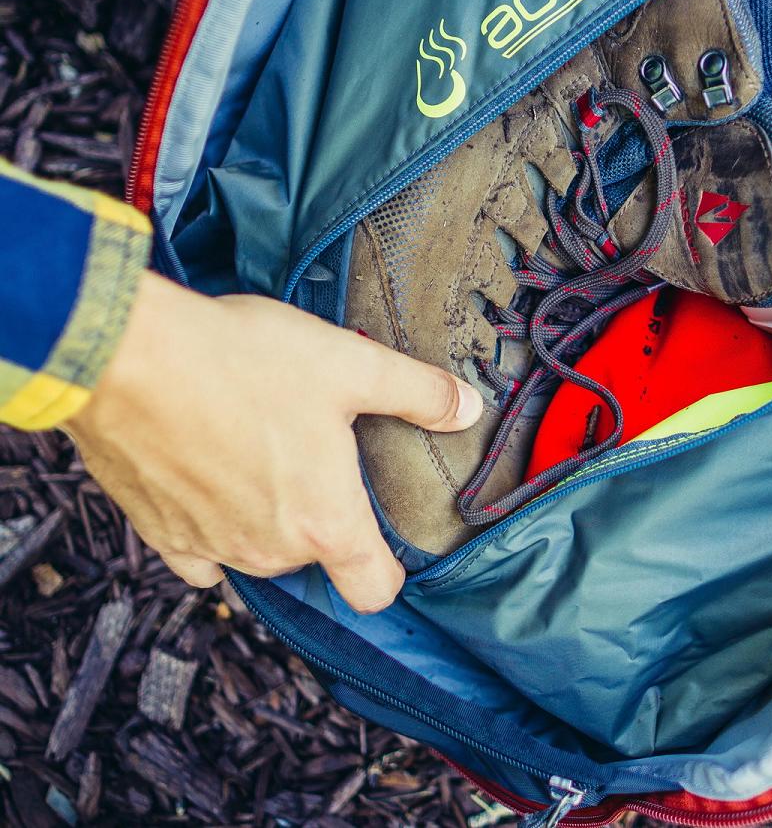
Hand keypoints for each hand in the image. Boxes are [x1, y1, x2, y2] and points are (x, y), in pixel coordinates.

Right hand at [67, 271, 482, 611]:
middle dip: (324, 517)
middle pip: (316, 558)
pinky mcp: (157, 533)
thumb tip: (468, 408)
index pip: (374, 590)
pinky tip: (216, 477)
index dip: (390, 570)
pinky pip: (200, 553)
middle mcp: (269, 550)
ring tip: (265, 450)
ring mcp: (209, 548)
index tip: (388, 539)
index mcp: (325, 521)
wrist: (129, 356)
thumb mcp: (352, 365)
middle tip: (317, 453)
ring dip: (268, 517)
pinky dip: (214, 526)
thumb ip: (418, 394)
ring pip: (259, 552)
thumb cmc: (244, 361)